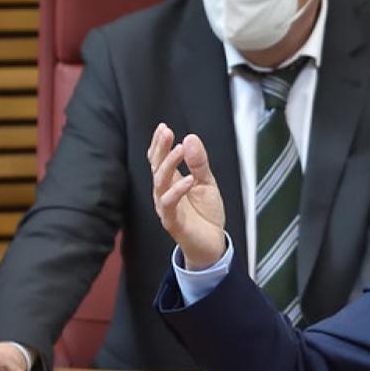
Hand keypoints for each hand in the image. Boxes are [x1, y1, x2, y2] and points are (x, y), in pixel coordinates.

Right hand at [148, 123, 226, 269]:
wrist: (212, 243)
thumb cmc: (205, 214)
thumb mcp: (207, 182)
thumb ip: (199, 163)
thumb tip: (190, 138)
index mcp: (171, 182)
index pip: (159, 159)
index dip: (159, 144)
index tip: (163, 127)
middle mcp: (164, 193)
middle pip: (157, 167)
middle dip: (160, 149)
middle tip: (166, 132)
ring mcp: (166, 207)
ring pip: (160, 183)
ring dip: (169, 165)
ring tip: (179, 150)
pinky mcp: (172, 221)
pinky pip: (170, 204)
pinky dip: (178, 191)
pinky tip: (188, 180)